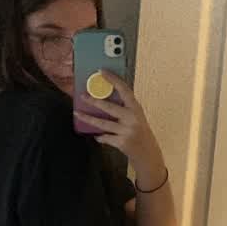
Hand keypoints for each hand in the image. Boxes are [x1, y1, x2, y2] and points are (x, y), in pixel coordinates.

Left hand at [74, 75, 166, 189]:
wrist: (148, 154)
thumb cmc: (140, 132)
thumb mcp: (137, 117)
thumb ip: (125, 108)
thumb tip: (103, 98)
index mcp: (136, 108)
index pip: (124, 90)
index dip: (113, 79)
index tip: (102, 71)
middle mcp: (132, 118)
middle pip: (109, 108)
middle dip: (94, 101)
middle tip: (82, 96)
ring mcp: (127, 131)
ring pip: (103, 124)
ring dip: (89, 119)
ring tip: (78, 114)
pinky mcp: (122, 143)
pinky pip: (105, 137)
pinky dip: (100, 136)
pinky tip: (96, 135)